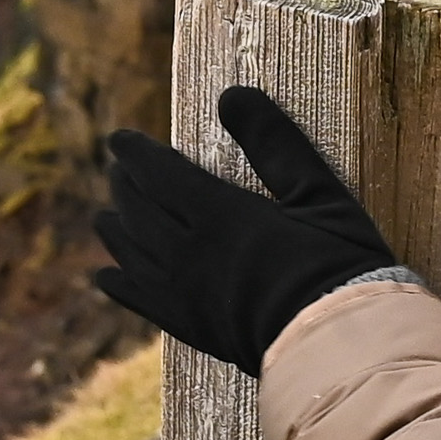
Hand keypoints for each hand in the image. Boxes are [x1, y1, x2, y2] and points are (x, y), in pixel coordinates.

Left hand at [91, 87, 398, 372]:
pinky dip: (119, 285)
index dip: (136, 154)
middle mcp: (188, 254)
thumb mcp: (317, 192)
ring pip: (132, 256)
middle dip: (124, 187)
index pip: (159, 175)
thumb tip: (232, 94)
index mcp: (218, 215)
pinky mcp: (191, 328)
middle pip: (139, 213)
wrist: (336, 345)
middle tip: (116, 172)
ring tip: (104, 216)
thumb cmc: (336, 263)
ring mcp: (185, 295)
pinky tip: (106, 277)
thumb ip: (274, 142)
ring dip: (115, 231)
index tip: (119, 140)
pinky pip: (140, 303)